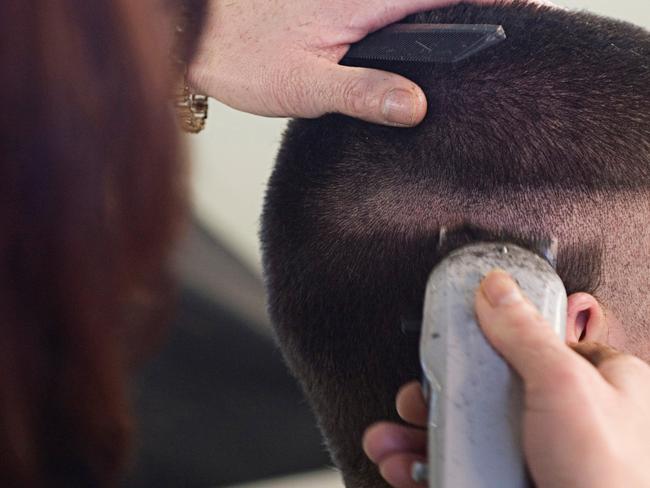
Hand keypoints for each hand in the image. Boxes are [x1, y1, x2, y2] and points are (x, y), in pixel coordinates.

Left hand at [189, 0, 516, 126]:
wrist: (198, 32)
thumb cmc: (242, 55)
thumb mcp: (303, 85)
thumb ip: (361, 92)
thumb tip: (415, 106)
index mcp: (367, 1)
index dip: (498, 1)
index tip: (531, 13)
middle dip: (480, 10)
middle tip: (516, 24)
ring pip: (416, 2)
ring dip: (449, 17)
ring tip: (488, 28)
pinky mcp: (344, 6)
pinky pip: (393, 10)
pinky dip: (417, 21)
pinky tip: (423, 41)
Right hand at [364, 270, 649, 487]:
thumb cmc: (614, 480)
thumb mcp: (565, 387)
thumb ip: (525, 334)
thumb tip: (495, 287)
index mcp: (593, 383)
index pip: (530, 345)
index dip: (485, 342)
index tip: (450, 346)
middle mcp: (562, 418)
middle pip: (484, 391)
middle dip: (433, 396)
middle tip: (411, 400)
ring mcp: (535, 456)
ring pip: (465, 433)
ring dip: (417, 436)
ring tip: (388, 442)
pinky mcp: (512, 483)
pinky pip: (460, 468)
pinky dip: (425, 467)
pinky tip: (405, 467)